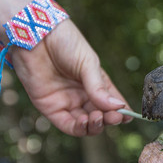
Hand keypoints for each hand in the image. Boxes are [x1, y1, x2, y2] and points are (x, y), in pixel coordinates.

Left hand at [10, 20, 131, 135]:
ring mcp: (67, 102)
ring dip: (95, 125)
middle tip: (113, 117)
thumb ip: (99, 88)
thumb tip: (119, 108)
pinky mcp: (50, 108)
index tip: (127, 116)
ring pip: (85, 125)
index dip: (120, 113)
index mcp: (96, 83)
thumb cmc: (64, 42)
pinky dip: (79, 128)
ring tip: (97, 116)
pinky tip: (85, 121)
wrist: (35, 34)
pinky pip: (67, 125)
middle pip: (100, 116)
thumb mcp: (88, 64)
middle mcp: (83, 95)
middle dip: (108, 119)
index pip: (112, 103)